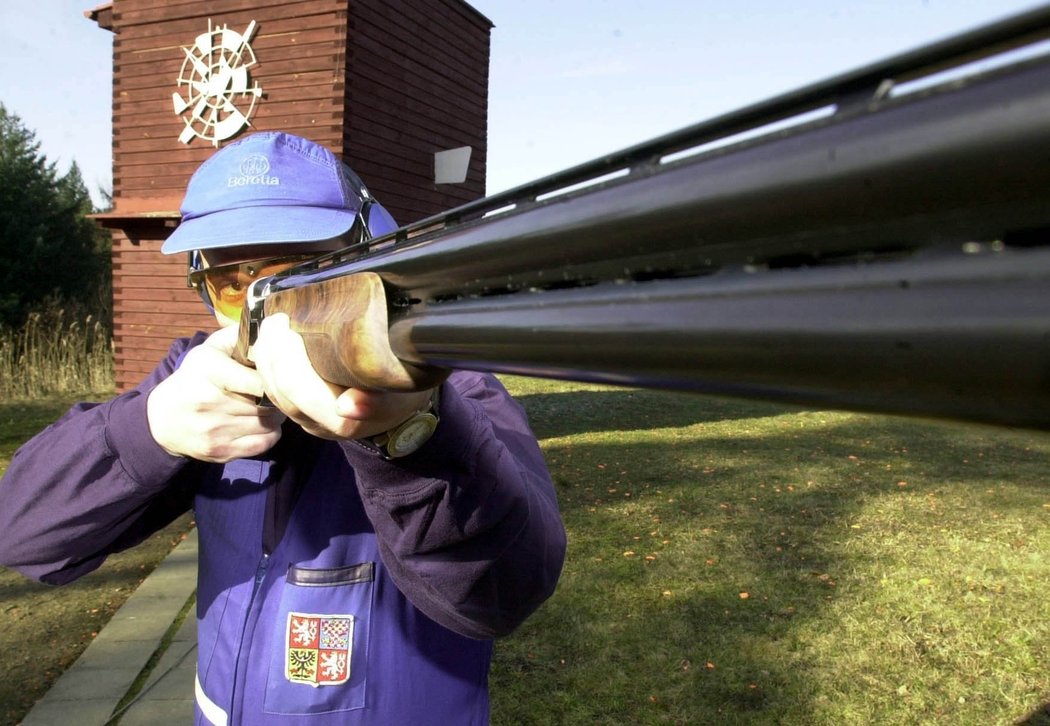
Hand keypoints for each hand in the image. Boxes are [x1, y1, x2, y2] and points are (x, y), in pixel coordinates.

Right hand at [147, 326, 285, 461]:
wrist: (162, 421)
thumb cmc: (194, 380)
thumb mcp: (208, 351)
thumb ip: (237, 336)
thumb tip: (272, 326)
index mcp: (208, 371)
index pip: (260, 381)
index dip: (275, 379)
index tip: (277, 376)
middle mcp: (209, 401)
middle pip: (267, 403)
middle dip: (278, 397)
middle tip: (277, 392)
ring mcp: (214, 430)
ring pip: (270, 423)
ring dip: (276, 415)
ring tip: (268, 406)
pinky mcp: (220, 452)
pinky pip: (265, 443)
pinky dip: (270, 433)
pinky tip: (261, 424)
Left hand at [251, 314, 433, 440]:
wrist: (403, 402)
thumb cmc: (404, 383)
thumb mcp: (401, 387)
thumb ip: (376, 398)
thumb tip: (347, 407)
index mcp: (345, 421)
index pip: (300, 393)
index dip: (286, 359)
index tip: (286, 322)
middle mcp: (322, 425)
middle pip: (282, 392)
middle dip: (273, 353)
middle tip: (275, 319)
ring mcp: (310, 421)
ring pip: (274, 394)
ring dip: (266, 359)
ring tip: (270, 328)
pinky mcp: (303, 413)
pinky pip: (276, 392)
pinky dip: (269, 366)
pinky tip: (271, 344)